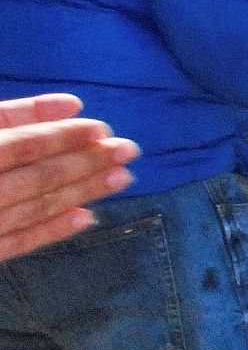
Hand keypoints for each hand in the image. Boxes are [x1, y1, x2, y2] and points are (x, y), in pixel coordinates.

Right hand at [0, 93, 139, 261]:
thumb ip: (15, 114)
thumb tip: (75, 104)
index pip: (24, 145)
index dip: (65, 136)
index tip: (103, 129)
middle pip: (39, 177)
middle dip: (87, 163)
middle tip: (130, 151)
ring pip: (34, 209)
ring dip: (81, 193)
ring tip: (122, 179)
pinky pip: (16, 244)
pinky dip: (53, 231)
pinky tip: (87, 218)